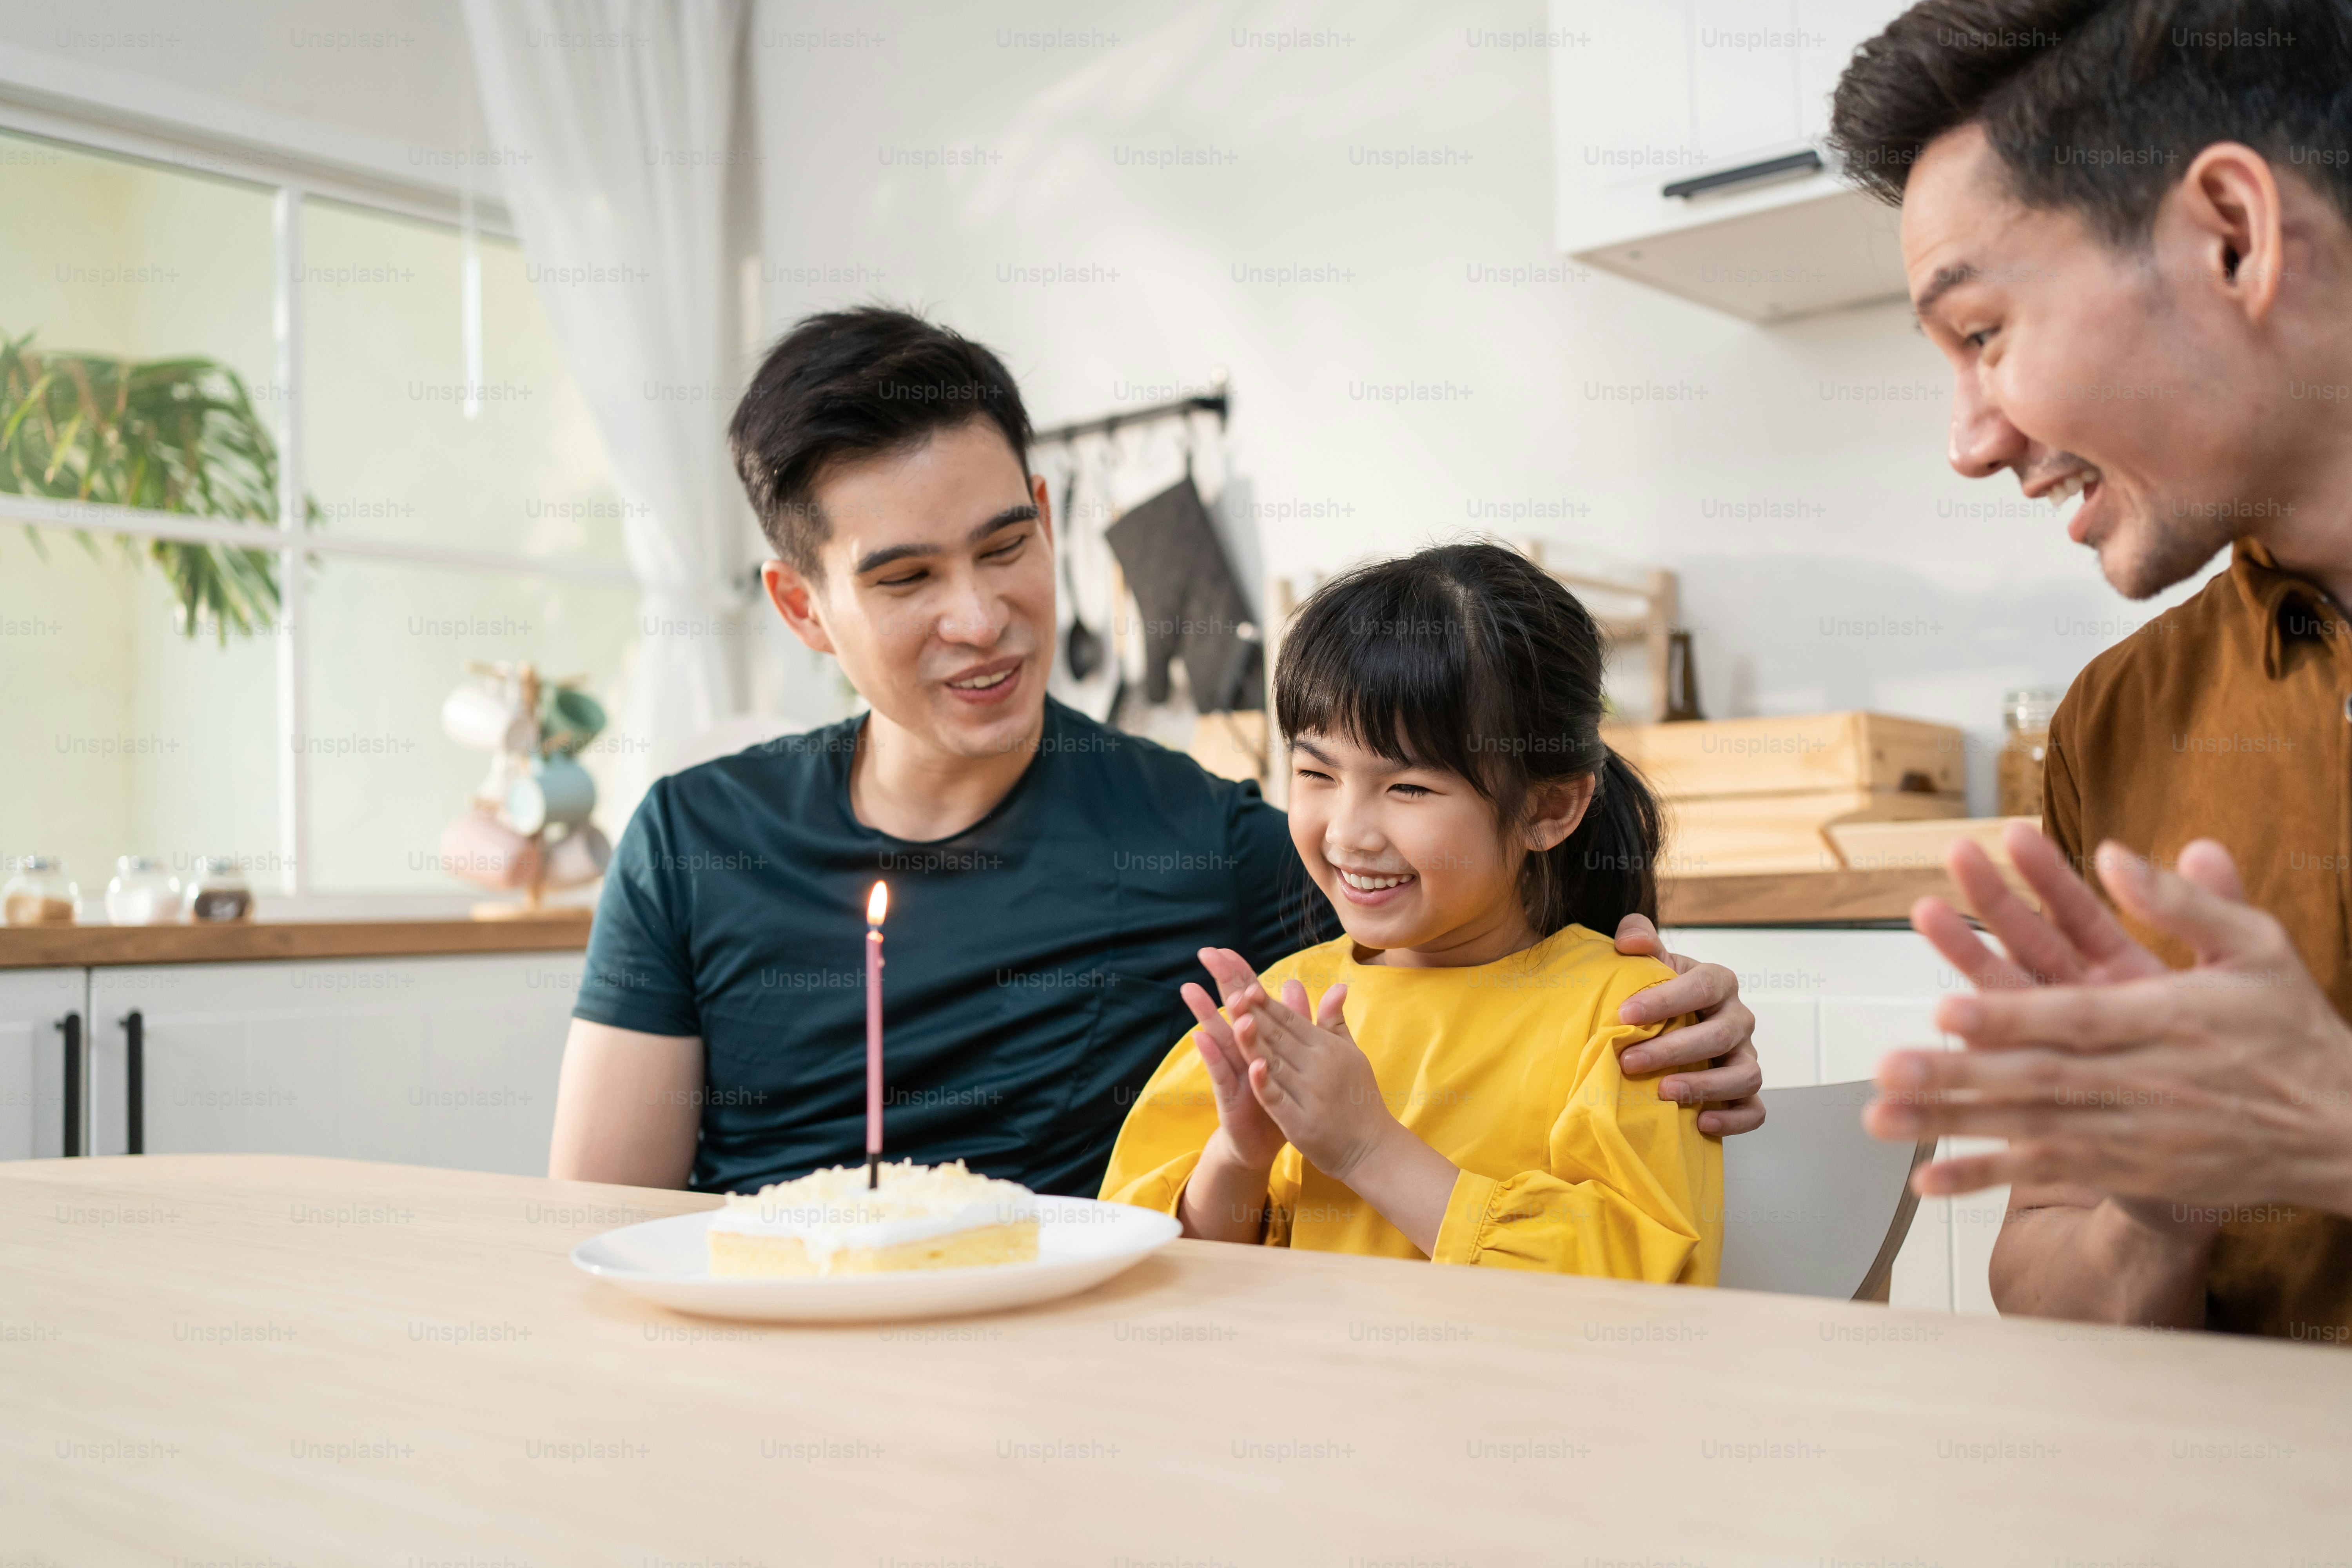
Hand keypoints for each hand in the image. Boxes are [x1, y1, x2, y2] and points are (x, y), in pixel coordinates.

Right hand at [1180, 958, 1286, 1171]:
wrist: (1265, 1143)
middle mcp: (1241, 1051)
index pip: (1248, 1001)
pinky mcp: (1229, 1097)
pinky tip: (1201, 1039)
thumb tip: (1295, 982)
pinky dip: (1213, 1057)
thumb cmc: (1278, 1097)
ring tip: (1193, 990)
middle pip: (1230, 1012)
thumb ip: (1296, 1020)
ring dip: (1208, 1015)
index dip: (1239, 976)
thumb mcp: (1290, 1056)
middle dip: (1218, 984)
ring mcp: (1233, 1073)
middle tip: (1204, 954)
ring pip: (1220, 1039)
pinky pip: (1221, 1075)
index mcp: (1259, 1039)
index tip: (1226, 949)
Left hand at [1226, 975, 1394, 1182]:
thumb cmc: (1359, 1098)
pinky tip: (1252, 1068)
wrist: (1372, 1147)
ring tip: (1235, 1021)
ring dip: (1254, 1042)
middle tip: (1231, 994)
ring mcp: (1309, 1094)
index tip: (1246, 986)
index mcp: (1329, 1047)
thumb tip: (1338, 985)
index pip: (1291, 1020)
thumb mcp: (1351, 1055)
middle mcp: (1319, 1066)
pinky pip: (1278, 1099)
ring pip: (1275, 1063)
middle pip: (1279, 1037)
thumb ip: (1336, 1021)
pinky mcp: (1300, 1122)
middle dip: (1254, 1016)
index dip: (1268, 1004)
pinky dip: (1265, 1084)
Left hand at [1612, 914, 1763, 1134]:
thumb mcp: (1650, 962)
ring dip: (1705, 1085)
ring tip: (1664, 1092)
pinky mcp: (1745, 1092)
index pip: (1702, 986)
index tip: (1625, 1015)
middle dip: (1673, 1050)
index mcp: (1718, 983)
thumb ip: (1639, 939)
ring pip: (1745, 1075)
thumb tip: (1629, 941)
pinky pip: (1754, 1110)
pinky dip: (1733, 1119)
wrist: (1671, 1025)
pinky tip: (1702, 1122)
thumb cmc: (1660, 993)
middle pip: (1719, 1035)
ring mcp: (1746, 1057)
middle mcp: (1738, 1019)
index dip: (1666, 1000)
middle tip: (1629, 1061)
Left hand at [1871, 828, 2351, 1214]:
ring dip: (1949, 1125)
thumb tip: (2120, 853)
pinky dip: (1986, 1178)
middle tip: (1887, 1068)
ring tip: (1880, 1118)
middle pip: (2035, 1079)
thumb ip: (2187, 902)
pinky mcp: (2126, 1170)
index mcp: (2167, 1021)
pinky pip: (2045, 1173)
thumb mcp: (2258, 949)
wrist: (2343, 1131)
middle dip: (1956, 1076)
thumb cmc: (2291, 1031)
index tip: (1948, 1008)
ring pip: (2025, 1129)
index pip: (2076, 1018)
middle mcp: (2142, 1081)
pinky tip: (1929, 1182)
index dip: (2011, 1015)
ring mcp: (2131, 1134)